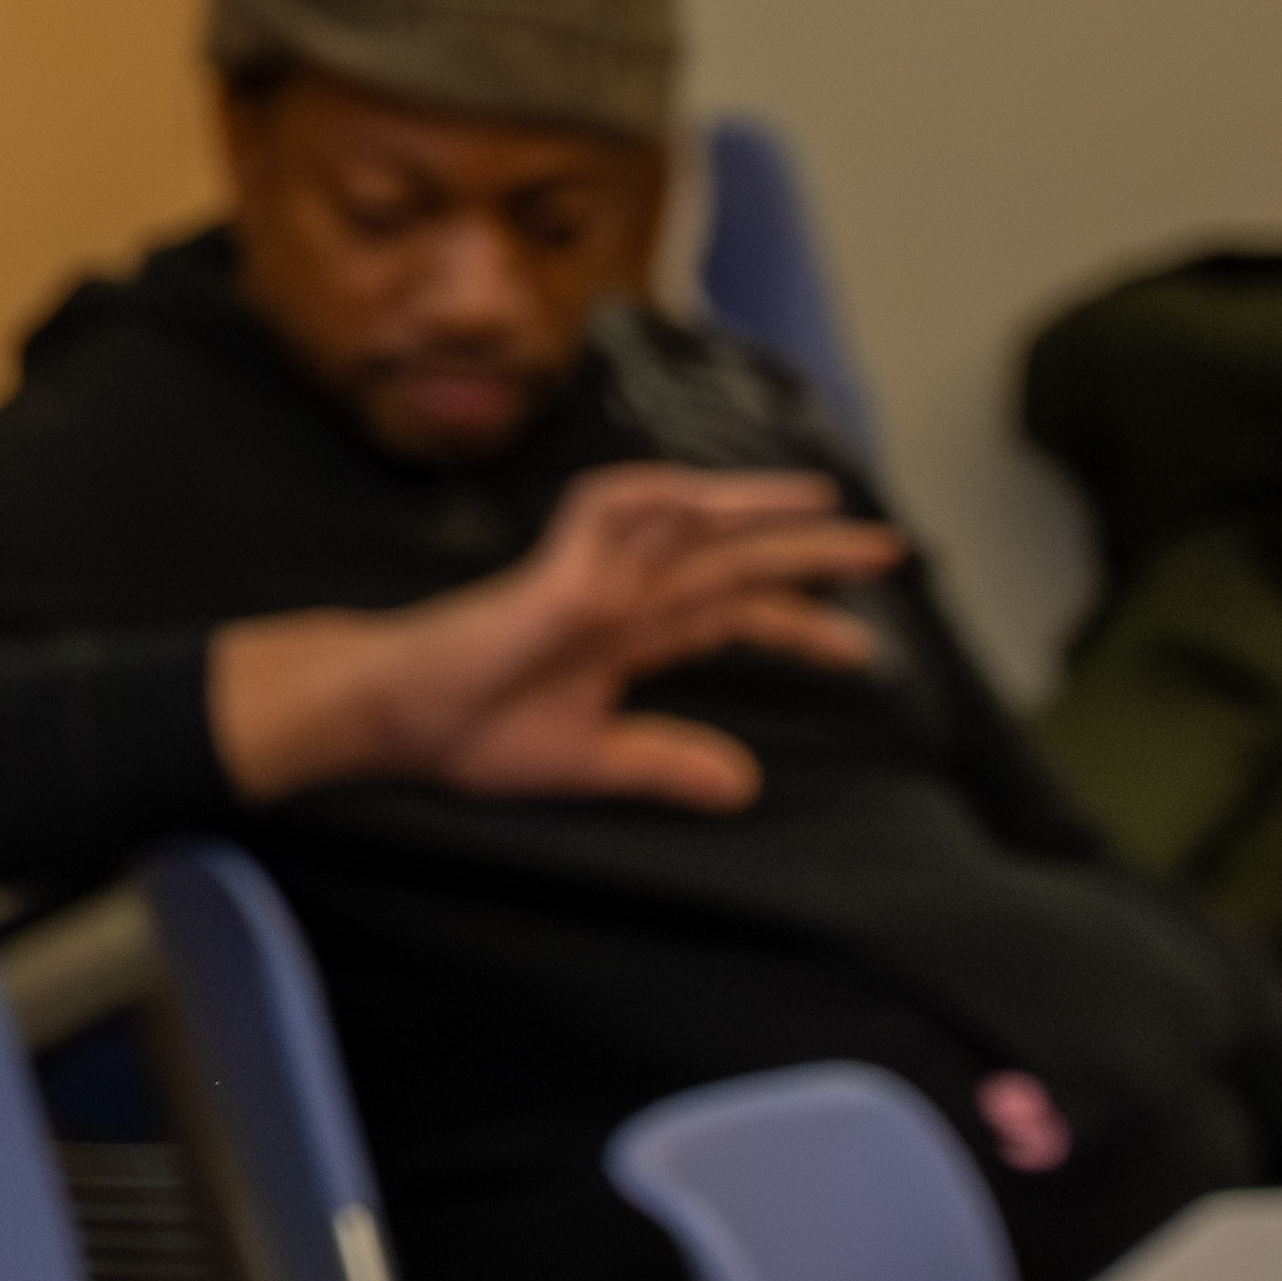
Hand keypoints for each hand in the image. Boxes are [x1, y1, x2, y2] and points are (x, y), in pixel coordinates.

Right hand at [213, 464, 899, 812]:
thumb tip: (746, 786)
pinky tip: (709, 495)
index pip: (730, 615)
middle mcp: (617, 595)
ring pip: (685, 524)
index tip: (867, 649)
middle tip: (890, 549)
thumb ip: (662, 763)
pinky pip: (609, 513)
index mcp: (624, 636)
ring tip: (823, 501)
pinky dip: (660, 496)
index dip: (798, 625)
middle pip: (729, 560)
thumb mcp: (585, 760)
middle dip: (808, 552)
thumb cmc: (466, 731)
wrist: (392, 716)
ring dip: (753, 507)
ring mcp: (586, 576)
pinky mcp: (554, 573)